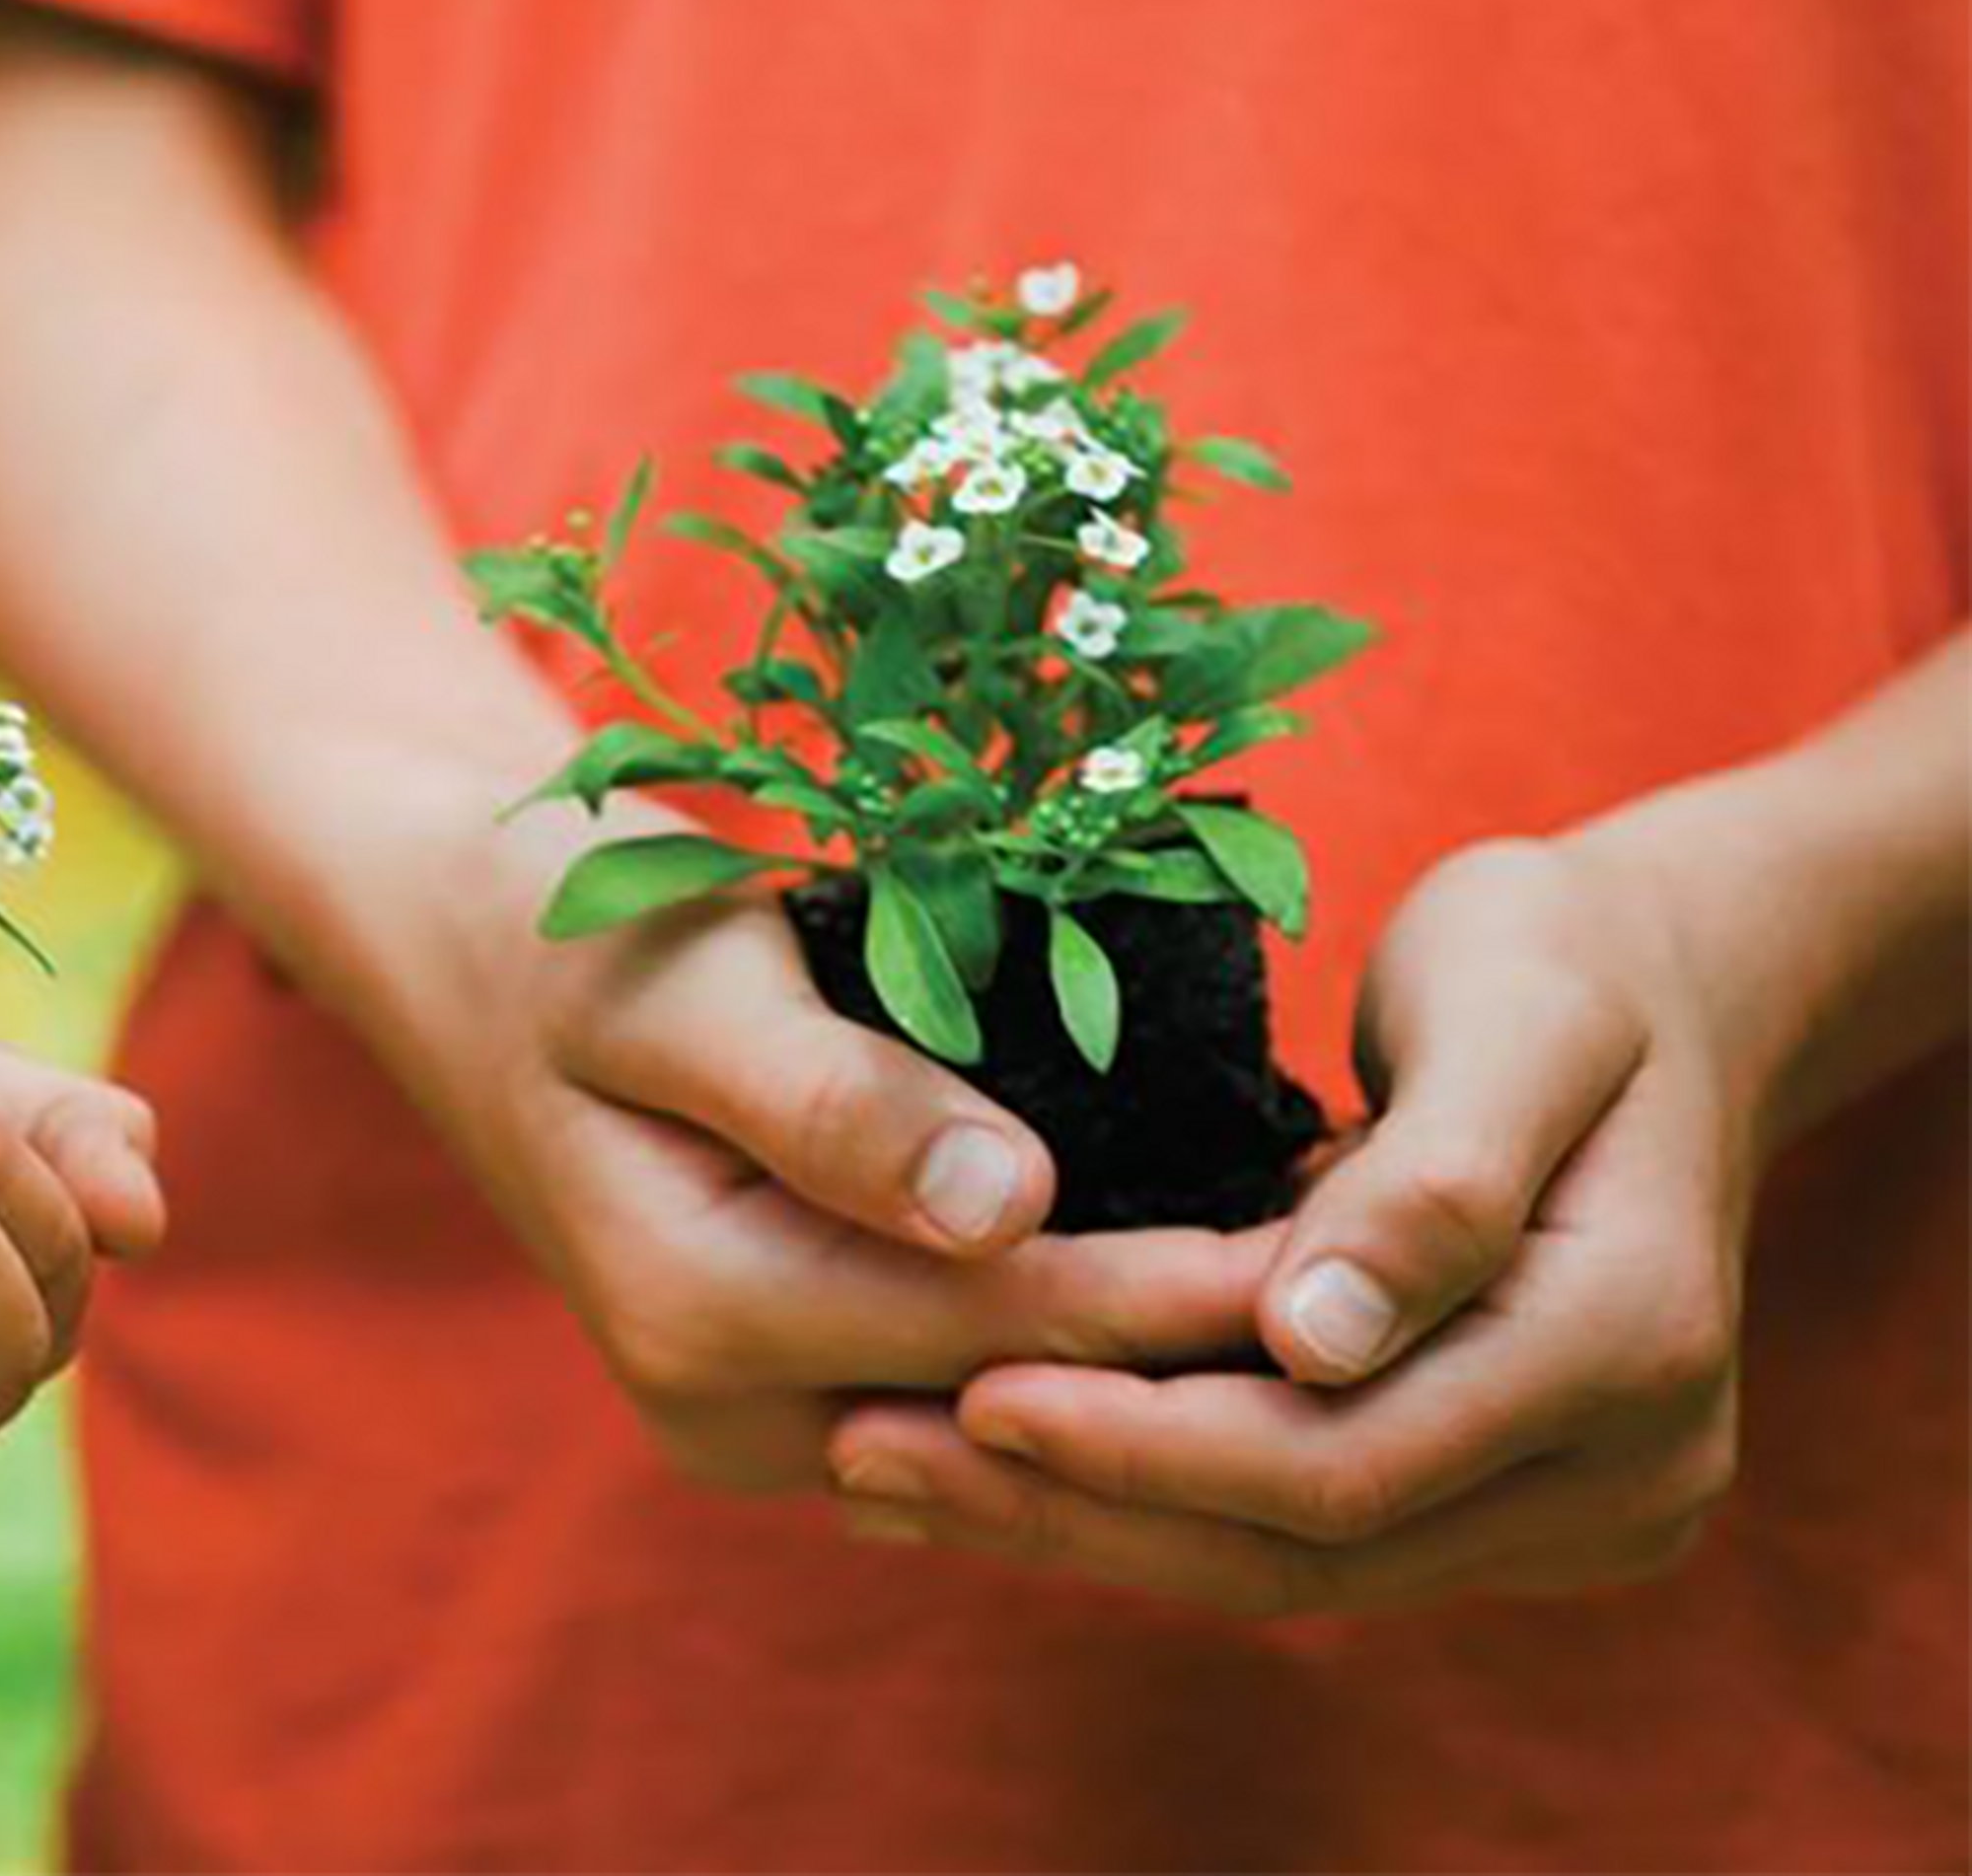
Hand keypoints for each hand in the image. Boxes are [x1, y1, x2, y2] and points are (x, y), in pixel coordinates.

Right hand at [359, 805, 1276, 1491]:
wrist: (452, 944)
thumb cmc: (567, 925)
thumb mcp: (683, 976)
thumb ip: (833, 1096)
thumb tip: (1005, 1208)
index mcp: (700, 1315)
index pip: (1006, 1323)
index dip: (1192, 1285)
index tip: (1365, 1232)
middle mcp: (726, 1415)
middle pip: (1026, 1401)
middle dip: (1214, 1348)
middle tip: (1415, 1270)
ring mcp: (758, 1424)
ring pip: (1014, 1425)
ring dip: (1168, 1364)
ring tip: (1361, 1285)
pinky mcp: (792, 1396)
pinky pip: (975, 1398)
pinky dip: (1093, 1354)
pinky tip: (1228, 1288)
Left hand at [827, 840, 1752, 1613]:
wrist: (1665, 995)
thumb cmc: (1564, 962)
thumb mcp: (1511, 1006)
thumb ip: (1431, 1178)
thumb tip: (1319, 1339)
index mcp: (1628, 1343)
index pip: (1343, 1460)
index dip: (1145, 1447)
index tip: (965, 1394)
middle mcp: (1629, 1466)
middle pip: (1307, 1547)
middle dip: (1077, 1508)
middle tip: (865, 1453)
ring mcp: (1581, 1508)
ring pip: (1292, 1568)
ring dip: (1085, 1529)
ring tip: (886, 1472)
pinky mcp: (1510, 1507)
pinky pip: (1306, 1538)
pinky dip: (1148, 1506)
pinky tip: (989, 1463)